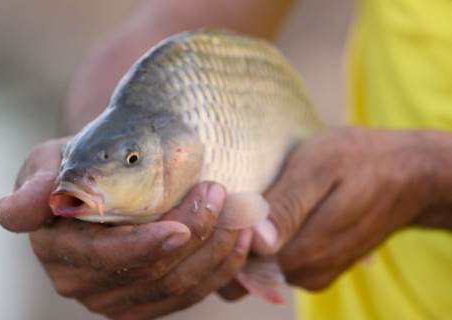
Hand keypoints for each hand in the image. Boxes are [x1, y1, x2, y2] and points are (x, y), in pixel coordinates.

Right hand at [0, 139, 252, 319]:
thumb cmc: (79, 165)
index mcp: (59, 251)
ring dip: (216, 252)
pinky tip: (240, 237)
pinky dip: (222, 267)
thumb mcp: (51, 161)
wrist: (105, 181)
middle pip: (151, 273)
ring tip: (240, 213)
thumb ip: (36, 184)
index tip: (180, 226)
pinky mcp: (147, 302)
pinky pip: (191, 294)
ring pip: (178, 287)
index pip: (107, 257)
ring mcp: (117, 299)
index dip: (144, 246)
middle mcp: (84, 284)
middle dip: (195, 238)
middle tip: (221, 196)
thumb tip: (13, 213)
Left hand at [220, 127, 445, 298]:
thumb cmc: (359, 160)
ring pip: (260, 269)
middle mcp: (307, 273)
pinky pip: (279, 264)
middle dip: (230, 240)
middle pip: (247, 270)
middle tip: (228, 199)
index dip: (222, 237)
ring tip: (250, 202)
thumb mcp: (319, 168)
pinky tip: (269, 214)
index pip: (240, 264)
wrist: (408, 174)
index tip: (216, 205)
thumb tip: (257, 241)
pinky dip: (266, 244)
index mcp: (304, 251)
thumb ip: (287, 206)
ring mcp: (314, 274)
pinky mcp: (319, 268)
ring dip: (247, 242)